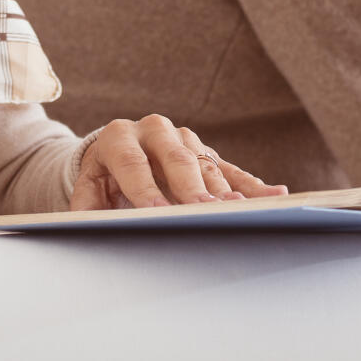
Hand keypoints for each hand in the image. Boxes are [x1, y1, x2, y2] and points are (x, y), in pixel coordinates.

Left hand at [69, 114, 287, 210]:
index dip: (143, 188)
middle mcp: (153, 129)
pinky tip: (273, 194)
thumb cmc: (101, 178)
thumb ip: (87, 210)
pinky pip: (230, 169)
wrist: (117, 150)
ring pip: (205, 164)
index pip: (131, 161)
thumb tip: (91, 230)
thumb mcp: (86, 190)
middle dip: (190, 188)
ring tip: (240, 210)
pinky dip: (250, 184)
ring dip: (222, 190)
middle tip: (203, 211)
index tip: (156, 212)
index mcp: (118, 136)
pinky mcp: (205, 151)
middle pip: (175, 158)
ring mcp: (183, 137)